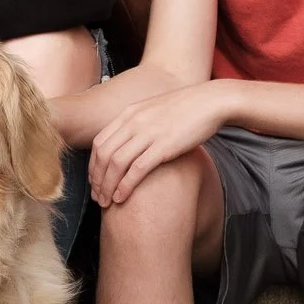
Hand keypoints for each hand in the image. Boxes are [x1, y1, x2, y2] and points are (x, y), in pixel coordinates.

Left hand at [89, 81, 228, 206]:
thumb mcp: (154, 111)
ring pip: (116, 163)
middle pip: (103, 154)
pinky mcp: (164, 146)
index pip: (99, 142)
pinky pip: (136, 169)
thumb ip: (139, 124)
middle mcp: (134, 122)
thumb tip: (130, 141)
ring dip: (107, 186)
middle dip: (96, 179)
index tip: (95, 181)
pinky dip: (125, 186)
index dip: (93, 165)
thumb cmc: (187, 108)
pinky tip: (121, 198)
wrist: (211, 101)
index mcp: (129, 113)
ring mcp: (148, 133)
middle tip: (96, 196)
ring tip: (105, 202)